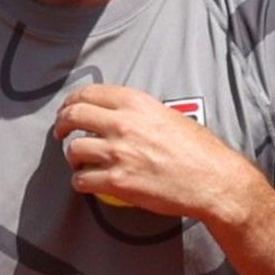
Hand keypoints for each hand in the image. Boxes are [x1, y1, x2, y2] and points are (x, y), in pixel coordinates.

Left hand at [53, 85, 258, 222]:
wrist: (213, 180)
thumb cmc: (199, 150)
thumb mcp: (169, 116)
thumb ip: (141, 113)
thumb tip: (122, 115)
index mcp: (136, 103)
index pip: (89, 93)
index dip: (71, 101)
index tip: (68, 110)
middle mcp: (123, 124)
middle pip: (74, 116)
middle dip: (61, 125)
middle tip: (61, 133)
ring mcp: (118, 153)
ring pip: (74, 150)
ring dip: (73, 157)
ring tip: (80, 162)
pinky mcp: (117, 182)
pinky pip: (82, 180)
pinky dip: (81, 182)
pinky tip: (88, 182)